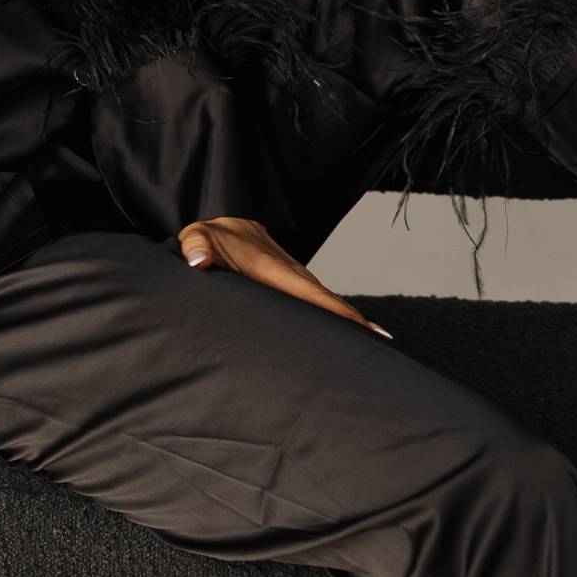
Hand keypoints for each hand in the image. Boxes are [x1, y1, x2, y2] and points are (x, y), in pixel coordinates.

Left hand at [178, 217, 391, 338]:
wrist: (229, 220)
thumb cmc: (215, 235)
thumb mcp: (199, 236)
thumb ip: (196, 247)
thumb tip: (198, 260)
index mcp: (275, 270)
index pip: (314, 295)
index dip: (340, 314)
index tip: (366, 332)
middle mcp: (294, 275)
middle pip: (332, 304)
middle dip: (356, 328)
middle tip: (380, 355)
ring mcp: (297, 279)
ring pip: (328, 305)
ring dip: (350, 325)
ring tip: (372, 354)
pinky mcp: (295, 284)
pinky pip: (320, 303)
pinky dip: (337, 319)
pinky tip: (349, 339)